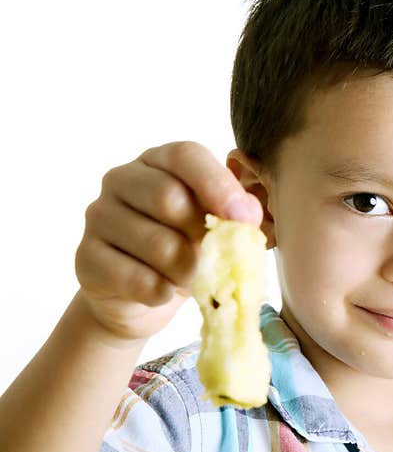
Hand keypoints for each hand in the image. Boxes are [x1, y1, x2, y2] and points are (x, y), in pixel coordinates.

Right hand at [74, 141, 262, 340]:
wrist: (141, 296)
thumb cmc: (187, 249)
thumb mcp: (217, 227)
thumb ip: (235, 214)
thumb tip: (248, 213)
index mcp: (159, 162)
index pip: (186, 156)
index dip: (218, 185)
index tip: (245, 218)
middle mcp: (122, 180)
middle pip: (169, 198)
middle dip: (202, 236)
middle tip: (215, 258)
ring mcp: (98, 216)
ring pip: (157, 244)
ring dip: (187, 271)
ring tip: (191, 278)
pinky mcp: (86, 257)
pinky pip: (136, 278)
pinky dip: (162, 292)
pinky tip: (164, 291)